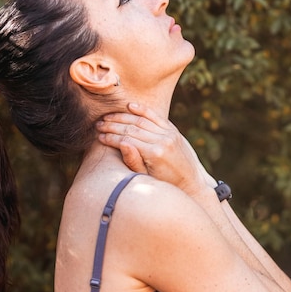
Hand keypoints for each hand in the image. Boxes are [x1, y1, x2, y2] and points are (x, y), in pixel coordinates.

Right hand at [97, 102, 216, 195]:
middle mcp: (162, 140)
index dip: (111, 138)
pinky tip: (130, 106)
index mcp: (155, 153)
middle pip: (132, 128)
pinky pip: (155, 116)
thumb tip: (120, 143)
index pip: (127, 140)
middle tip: (98, 124)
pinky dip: (142, 110)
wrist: (192, 183)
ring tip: (108, 117)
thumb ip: (134, 161)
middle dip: (113, 125)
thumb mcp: (148, 178)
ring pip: (141, 120)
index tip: (99, 136)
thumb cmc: (166, 185)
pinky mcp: (173, 131)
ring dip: (123, 117)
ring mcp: (169, 134)